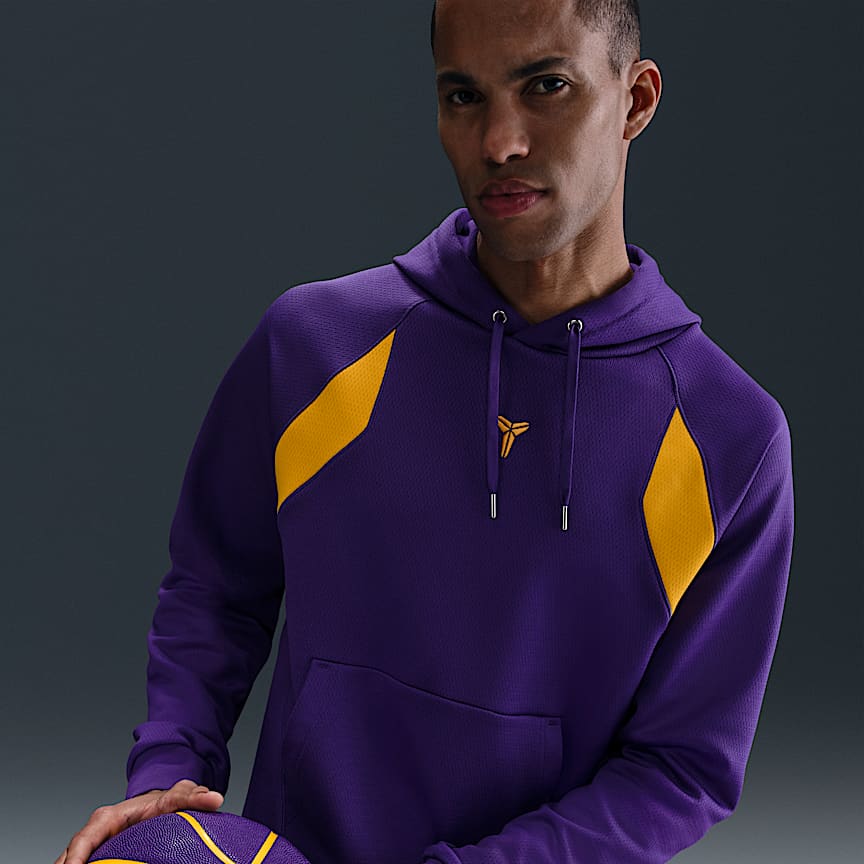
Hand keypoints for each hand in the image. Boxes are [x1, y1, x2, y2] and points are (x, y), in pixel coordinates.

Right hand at [55, 778, 223, 863]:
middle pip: (68, 858)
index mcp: (107, 819)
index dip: (74, 860)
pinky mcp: (96, 859)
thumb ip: (194, 796)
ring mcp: (92, 847)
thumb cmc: (166, 801)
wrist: (161, 803)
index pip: (83, 840)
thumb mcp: (178, 795)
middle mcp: (94, 833)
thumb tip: (216, 799)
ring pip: (70, 863)